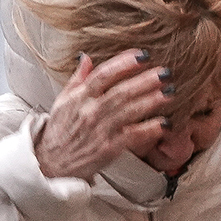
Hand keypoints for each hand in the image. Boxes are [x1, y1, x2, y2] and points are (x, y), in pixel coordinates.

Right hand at [36, 50, 169, 181]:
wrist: (51, 164)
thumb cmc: (59, 132)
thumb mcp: (63, 101)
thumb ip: (77, 79)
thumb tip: (87, 57)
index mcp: (80, 97)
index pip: (103, 75)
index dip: (123, 63)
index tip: (142, 55)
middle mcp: (90, 111)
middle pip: (121, 91)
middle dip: (145, 80)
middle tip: (165, 72)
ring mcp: (100, 130)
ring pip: (129, 111)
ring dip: (151, 101)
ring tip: (170, 92)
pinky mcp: (108, 149)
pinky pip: (132, 136)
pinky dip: (149, 130)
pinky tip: (164, 123)